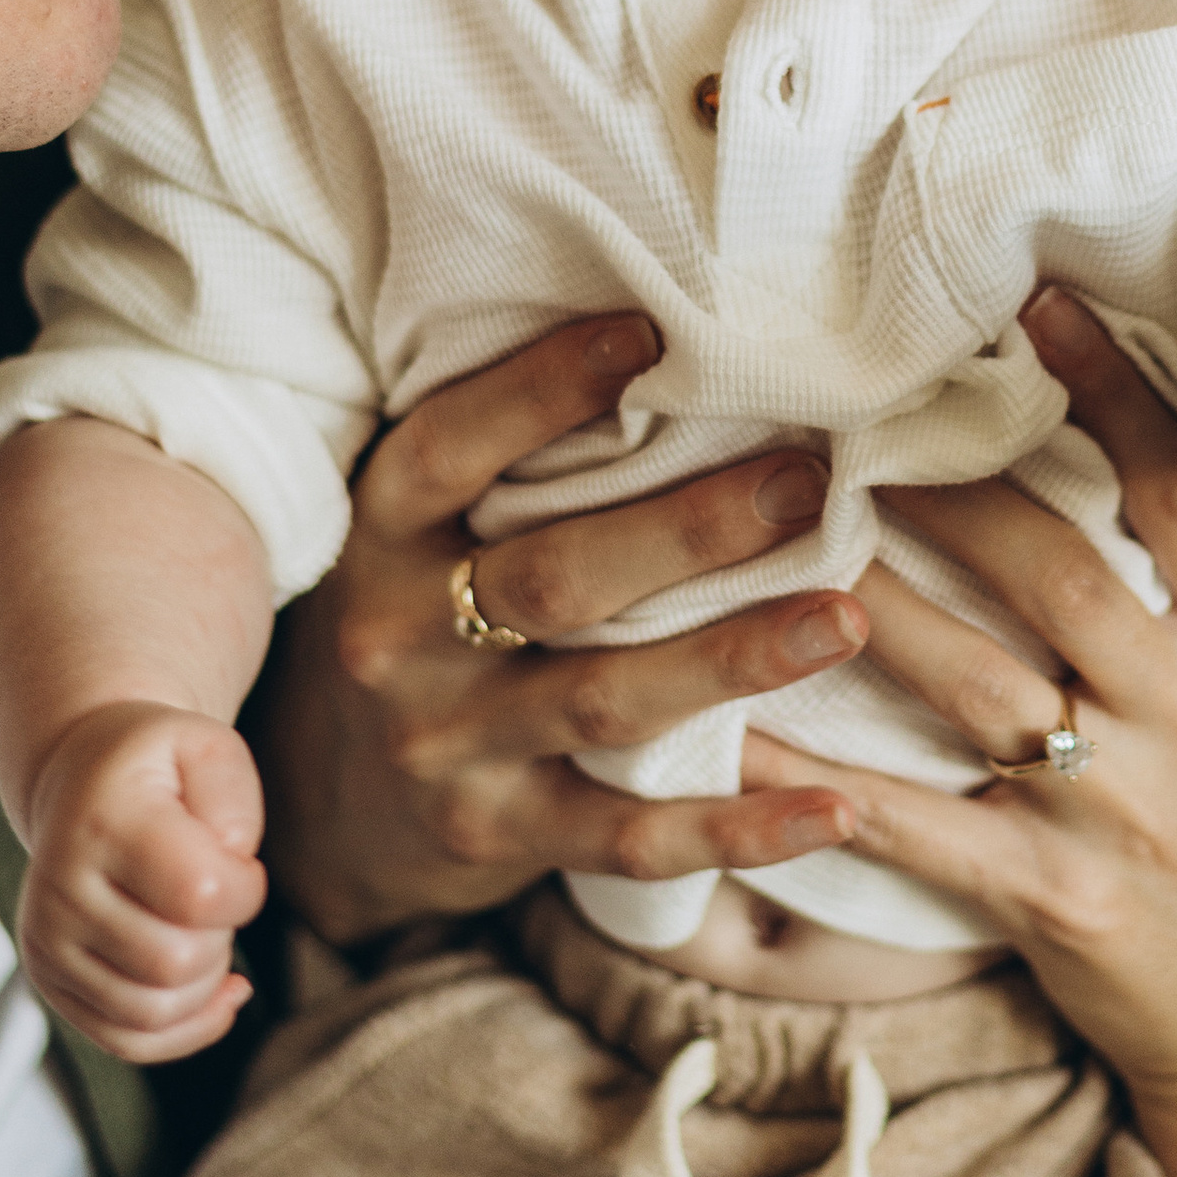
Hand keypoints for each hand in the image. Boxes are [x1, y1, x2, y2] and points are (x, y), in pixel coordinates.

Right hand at [16, 696, 267, 1064]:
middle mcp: (59, 888)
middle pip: (176, 965)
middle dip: (221, 936)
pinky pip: (127, 1040)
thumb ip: (233, 796)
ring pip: (151, 1014)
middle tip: (211, 893)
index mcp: (102, 823)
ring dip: (203, 983)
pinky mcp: (48, 978)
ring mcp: (46, 940)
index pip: (200, 895)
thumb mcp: (207, 745)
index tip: (238, 862)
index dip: (246, 888)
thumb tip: (230, 863)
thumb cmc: (157, 769)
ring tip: (201, 930)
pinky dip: (186, 1028)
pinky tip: (216, 989)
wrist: (79, 778)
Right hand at [256, 314, 872, 946]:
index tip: (651, 336)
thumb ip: (510, 463)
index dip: (541, 390)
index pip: (450, 450)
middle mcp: (398, 641)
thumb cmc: (422, 618)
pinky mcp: (499, 838)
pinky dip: (737, 831)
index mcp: (381, 538)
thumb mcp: (421, 532)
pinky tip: (835, 809)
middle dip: (687, 532)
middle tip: (806, 485)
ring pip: (602, 701)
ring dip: (733, 659)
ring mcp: (448, 749)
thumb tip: (673, 343)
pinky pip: (629, 839)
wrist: (330, 806)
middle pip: (552, 579)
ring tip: (846, 617)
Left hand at [746, 290, 1176, 1176]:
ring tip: (761, 528)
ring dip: (857, 599)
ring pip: (967, 677)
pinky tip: (730, 734)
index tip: (1034, 302)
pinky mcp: (1057, 901)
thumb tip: (1163, 448)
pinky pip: (912, 822)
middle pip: (1050, 561)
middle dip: (937, 478)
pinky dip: (816, 780)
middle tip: (835, 408)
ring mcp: (1126, 810)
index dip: (1110, 388)